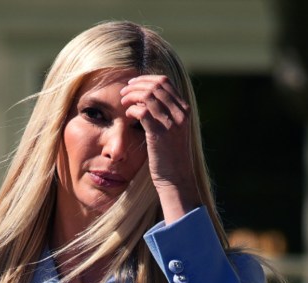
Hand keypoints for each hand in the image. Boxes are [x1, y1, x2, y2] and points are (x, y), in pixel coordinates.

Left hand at [119, 75, 201, 214]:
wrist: (177, 179)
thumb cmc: (171, 157)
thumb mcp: (174, 132)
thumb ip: (166, 115)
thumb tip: (148, 100)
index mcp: (185, 111)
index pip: (165, 82)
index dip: (146, 79)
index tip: (133, 85)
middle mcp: (181, 114)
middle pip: (156, 85)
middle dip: (136, 85)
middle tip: (123, 92)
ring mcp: (172, 123)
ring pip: (148, 95)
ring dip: (131, 95)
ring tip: (123, 102)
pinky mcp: (160, 134)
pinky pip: (142, 111)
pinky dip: (132, 109)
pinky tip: (127, 115)